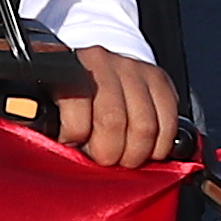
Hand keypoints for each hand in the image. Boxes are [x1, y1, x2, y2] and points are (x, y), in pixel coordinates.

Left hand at [57, 44, 180, 168]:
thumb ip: (55, 127)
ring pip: (145, 125)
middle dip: (110, 153)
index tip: (74, 144)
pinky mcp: (158, 77)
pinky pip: (168, 121)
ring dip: (136, 153)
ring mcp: (132, 68)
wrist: (94, 70)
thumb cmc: (71, 99)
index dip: (76, 135)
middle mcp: (101, 61)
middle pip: (113, 120)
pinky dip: (160, 145)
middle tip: (105, 159)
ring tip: (125, 157)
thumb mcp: (52, 108)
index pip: (76, 108)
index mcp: (67, 68)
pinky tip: (147, 148)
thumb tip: (65, 153)